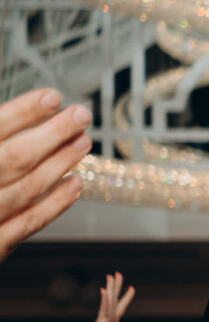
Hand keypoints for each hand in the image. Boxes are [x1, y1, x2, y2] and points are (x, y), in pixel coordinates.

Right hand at [0, 88, 92, 261]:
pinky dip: (55, 204)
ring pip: (25, 189)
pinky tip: (75, 185)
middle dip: (52, 134)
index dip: (22, 112)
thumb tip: (16, 118)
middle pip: (13, 158)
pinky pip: (27, 224)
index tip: (51, 97)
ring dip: (59, 164)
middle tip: (80, 115)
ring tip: (83, 143)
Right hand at [71, 273, 135, 321]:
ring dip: (111, 288)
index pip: (120, 307)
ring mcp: (104, 319)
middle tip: (118, 273)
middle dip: (116, 286)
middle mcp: (108, 318)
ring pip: (109, 301)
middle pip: (114, 299)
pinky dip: (105, 301)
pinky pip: (104, 310)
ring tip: (111, 276)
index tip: (131, 287)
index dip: (126, 297)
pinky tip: (105, 291)